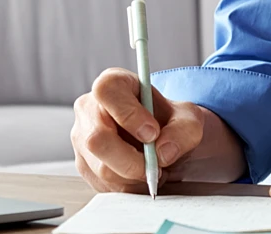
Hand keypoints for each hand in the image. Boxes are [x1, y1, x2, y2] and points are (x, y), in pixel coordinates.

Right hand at [72, 67, 244, 191]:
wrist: (165, 139)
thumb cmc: (171, 121)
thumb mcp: (188, 119)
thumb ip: (182, 131)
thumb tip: (163, 152)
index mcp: (113, 83)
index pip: (107, 91)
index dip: (129, 114)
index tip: (153, 133)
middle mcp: (89, 108)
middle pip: (97, 138)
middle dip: (131, 160)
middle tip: (156, 165)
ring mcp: (81, 138)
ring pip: (100, 167)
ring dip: (133, 176)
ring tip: (155, 169)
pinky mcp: (84, 165)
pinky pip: (102, 184)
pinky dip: (128, 186)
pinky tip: (142, 176)